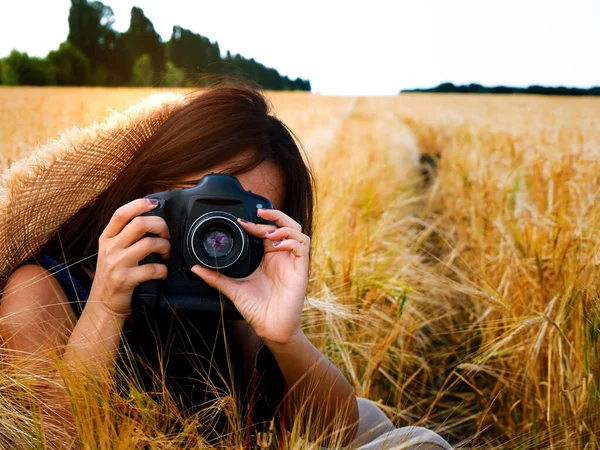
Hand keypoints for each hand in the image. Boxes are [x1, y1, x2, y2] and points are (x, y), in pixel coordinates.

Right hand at [89, 198, 170, 317]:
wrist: (102, 305)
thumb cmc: (112, 275)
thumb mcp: (111, 251)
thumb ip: (124, 235)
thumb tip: (149, 217)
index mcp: (107, 238)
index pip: (121, 213)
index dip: (140, 204)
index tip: (155, 203)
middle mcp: (110, 248)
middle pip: (140, 224)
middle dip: (160, 226)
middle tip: (166, 235)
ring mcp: (116, 264)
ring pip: (150, 244)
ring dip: (165, 247)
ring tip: (166, 255)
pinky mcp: (125, 280)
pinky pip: (153, 268)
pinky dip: (163, 270)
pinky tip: (162, 272)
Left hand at [191, 208, 309, 345]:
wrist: (270, 327)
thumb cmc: (256, 309)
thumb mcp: (233, 288)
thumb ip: (215, 277)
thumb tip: (195, 269)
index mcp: (269, 257)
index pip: (267, 231)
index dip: (257, 223)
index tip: (241, 222)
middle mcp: (282, 256)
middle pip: (286, 224)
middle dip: (274, 214)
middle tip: (259, 212)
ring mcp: (293, 262)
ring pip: (297, 231)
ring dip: (283, 226)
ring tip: (268, 233)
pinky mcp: (301, 269)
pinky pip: (302, 247)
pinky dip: (291, 241)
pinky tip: (277, 245)